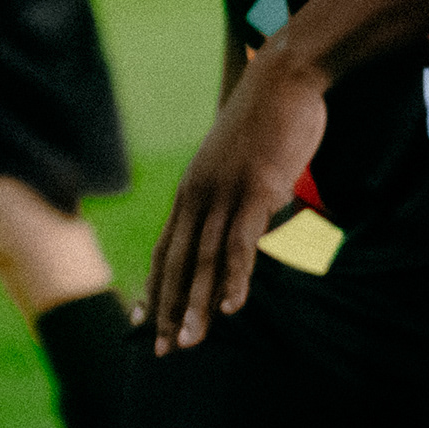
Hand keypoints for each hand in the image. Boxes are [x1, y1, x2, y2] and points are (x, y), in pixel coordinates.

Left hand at [144, 44, 326, 350]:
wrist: (284, 76)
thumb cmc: (270, 115)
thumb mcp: (243, 157)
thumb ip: (238, 187)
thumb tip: (254, 210)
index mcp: (193, 190)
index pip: (165, 249)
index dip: (155, 289)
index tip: (144, 323)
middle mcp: (199, 195)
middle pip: (176, 263)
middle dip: (167, 310)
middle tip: (161, 350)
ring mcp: (225, 194)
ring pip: (202, 260)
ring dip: (195, 305)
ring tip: (191, 342)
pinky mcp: (255, 191)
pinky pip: (240, 243)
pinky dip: (234, 278)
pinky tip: (232, 307)